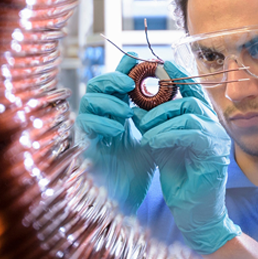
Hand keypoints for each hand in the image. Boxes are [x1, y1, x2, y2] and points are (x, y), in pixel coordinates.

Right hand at [76, 54, 154, 214]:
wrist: (128, 198)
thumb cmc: (139, 168)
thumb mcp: (152, 134)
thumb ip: (157, 112)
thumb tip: (174, 83)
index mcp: (115, 112)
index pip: (114, 81)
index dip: (123, 67)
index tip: (139, 60)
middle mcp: (99, 118)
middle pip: (95, 85)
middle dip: (112, 80)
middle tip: (130, 85)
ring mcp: (89, 132)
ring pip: (87, 101)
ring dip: (108, 103)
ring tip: (127, 114)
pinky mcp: (83, 147)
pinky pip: (84, 125)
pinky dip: (102, 123)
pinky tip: (119, 131)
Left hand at [138, 61, 239, 253]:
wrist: (194, 213)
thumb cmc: (179, 180)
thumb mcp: (163, 144)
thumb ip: (156, 124)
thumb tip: (137, 104)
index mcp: (202, 122)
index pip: (192, 91)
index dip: (176, 76)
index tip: (158, 65)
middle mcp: (213, 127)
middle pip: (189, 98)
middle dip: (160, 102)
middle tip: (138, 111)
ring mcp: (217, 139)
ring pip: (189, 112)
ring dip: (161, 119)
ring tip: (144, 133)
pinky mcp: (215, 153)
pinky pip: (191, 132)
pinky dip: (168, 134)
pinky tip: (152, 142)